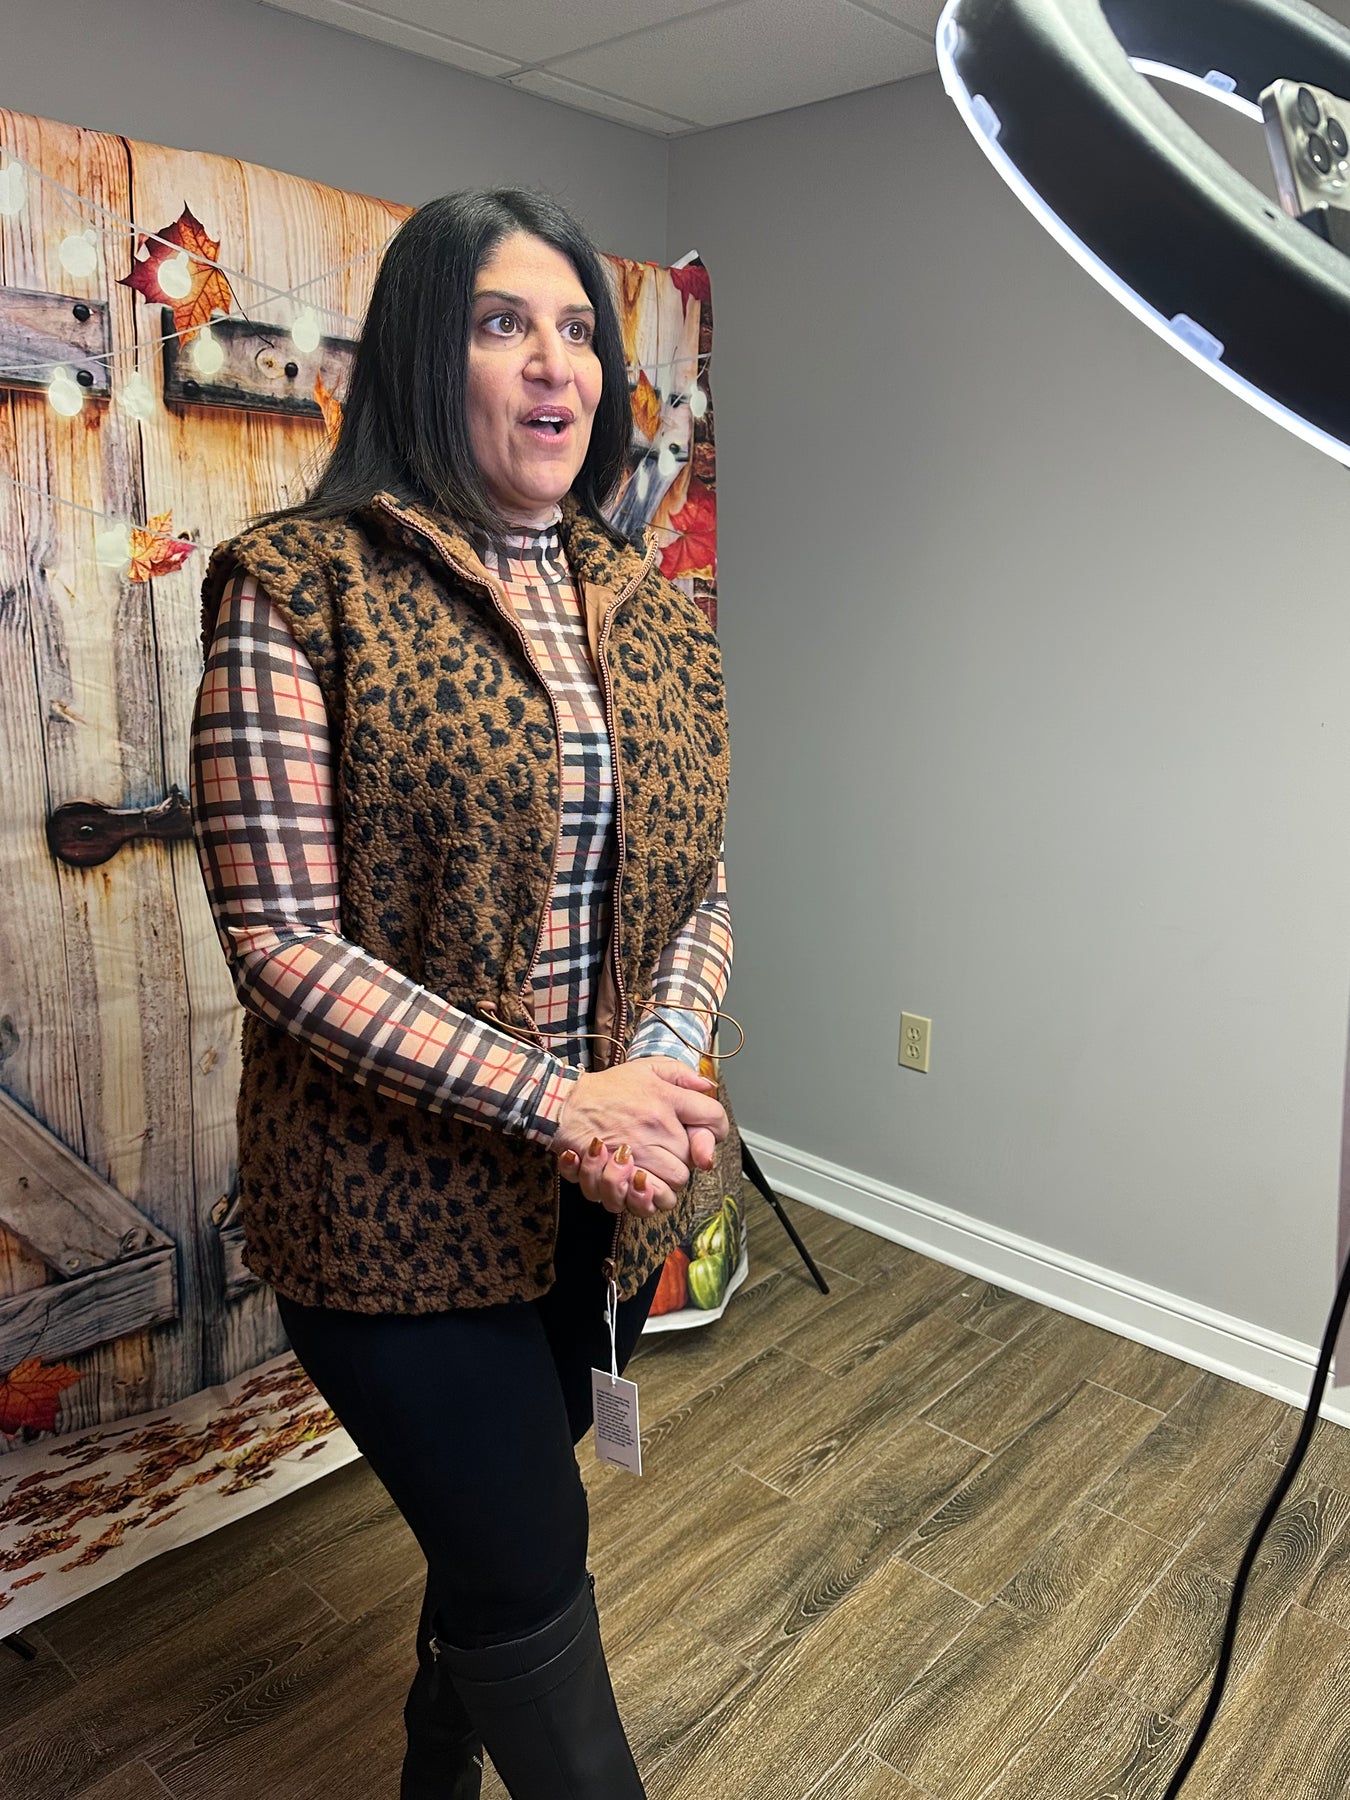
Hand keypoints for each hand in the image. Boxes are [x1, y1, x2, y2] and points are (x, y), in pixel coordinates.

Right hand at [555, 1057, 727, 1216]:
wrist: (562, 1105)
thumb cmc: (606, 1089)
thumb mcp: (645, 1068)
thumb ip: (680, 1074)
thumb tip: (708, 1086)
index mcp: (666, 1098)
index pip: (714, 1118)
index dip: (715, 1130)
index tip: (706, 1135)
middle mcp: (657, 1125)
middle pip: (694, 1158)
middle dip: (682, 1157)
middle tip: (664, 1150)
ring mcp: (638, 1150)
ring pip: (676, 1182)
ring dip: (666, 1180)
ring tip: (652, 1171)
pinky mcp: (619, 1173)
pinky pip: (649, 1198)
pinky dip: (647, 1198)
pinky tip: (639, 1184)